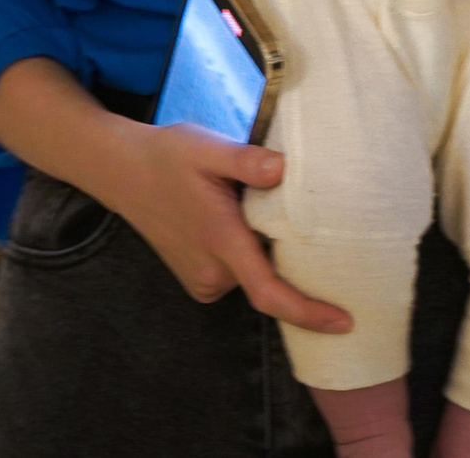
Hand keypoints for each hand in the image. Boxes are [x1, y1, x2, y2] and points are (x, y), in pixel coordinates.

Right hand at [103, 123, 349, 334]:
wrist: (124, 172)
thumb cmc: (168, 156)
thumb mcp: (207, 147)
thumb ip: (246, 161)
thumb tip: (284, 169)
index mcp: (220, 241)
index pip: (269, 293)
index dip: (308, 312)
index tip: (345, 321)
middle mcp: (212, 271)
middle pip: (271, 282)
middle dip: (297, 265)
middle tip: (317, 228)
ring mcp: (202, 279)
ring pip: (254, 276)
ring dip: (269, 254)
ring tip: (265, 211)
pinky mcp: (199, 280)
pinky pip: (239, 275)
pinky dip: (252, 257)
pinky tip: (247, 223)